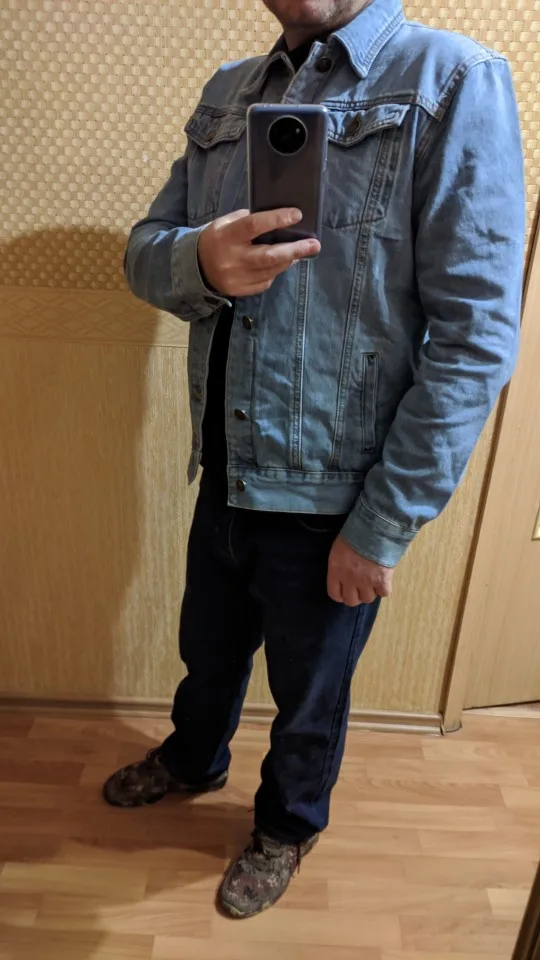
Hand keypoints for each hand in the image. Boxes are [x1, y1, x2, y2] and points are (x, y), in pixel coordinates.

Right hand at [197, 208, 319, 297]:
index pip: (255, 226)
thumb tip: (278, 221)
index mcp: (227, 236)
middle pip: (269, 255)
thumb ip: (248, 221)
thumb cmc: (215, 239)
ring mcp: (236, 277)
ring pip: (271, 270)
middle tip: (314, 245)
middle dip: (295, 250)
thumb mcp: (225, 222)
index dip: (277, 220)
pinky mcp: (239, 290)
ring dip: (289, 260)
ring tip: (301, 252)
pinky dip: (275, 271)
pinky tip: (281, 264)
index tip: (297, 215)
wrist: (195, 267)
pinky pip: (265, 281)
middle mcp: (233, 259)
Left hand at [327, 536, 393, 605]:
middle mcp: (350, 579)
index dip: (340, 595)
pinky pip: (384, 593)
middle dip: (355, 596)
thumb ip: (340, 563)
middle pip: (351, 601)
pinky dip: (384, 588)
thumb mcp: (339, 547)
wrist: (374, 528)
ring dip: (370, 592)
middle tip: (360, 588)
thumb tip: (343, 570)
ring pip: (368, 599)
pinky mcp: (382, 580)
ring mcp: (367, 582)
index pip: (334, 594)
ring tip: (372, 583)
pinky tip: (383, 580)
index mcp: (336, 570)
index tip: (345, 591)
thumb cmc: (354, 533)